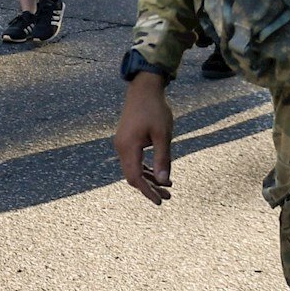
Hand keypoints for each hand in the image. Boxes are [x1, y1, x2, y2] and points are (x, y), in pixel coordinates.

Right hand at [115, 75, 174, 202]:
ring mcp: (122, 144)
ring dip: (148, 179)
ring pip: (133, 169)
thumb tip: (164, 182)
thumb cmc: (155, 110)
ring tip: (167, 187)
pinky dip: (145, 169)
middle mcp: (121, 147)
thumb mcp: (163, 135)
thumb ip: (162, 159)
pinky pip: (133, 160)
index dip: (147, 192)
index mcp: (128, 147)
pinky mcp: (126, 140)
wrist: (143, 89)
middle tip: (168, 197)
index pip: (135, 178)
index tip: (160, 201)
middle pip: (133, 176)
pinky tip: (158, 173)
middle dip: (149, 188)